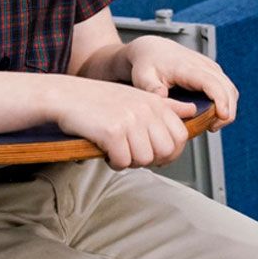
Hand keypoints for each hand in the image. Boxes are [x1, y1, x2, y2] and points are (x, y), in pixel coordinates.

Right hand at [51, 75, 197, 169]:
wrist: (66, 96)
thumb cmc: (99, 99)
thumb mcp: (136, 97)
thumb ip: (166, 107)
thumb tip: (191, 111)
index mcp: (154, 102)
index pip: (180, 136)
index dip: (169, 151)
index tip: (152, 151)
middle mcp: (145, 110)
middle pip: (166, 151)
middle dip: (150, 159)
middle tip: (131, 152)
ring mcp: (130, 120)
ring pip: (145, 160)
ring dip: (129, 161)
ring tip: (116, 149)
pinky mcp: (113, 132)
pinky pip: (123, 162)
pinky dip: (113, 162)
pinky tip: (105, 150)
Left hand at [124, 35, 237, 126]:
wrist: (152, 49)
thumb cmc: (147, 63)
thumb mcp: (143, 76)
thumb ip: (151, 88)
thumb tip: (162, 97)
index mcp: (187, 67)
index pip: (211, 82)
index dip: (221, 100)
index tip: (223, 116)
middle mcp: (203, 65)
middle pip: (227, 88)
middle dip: (227, 110)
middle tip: (214, 128)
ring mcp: (209, 68)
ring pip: (230, 89)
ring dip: (228, 108)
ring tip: (213, 125)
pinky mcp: (211, 72)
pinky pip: (226, 88)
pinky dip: (225, 102)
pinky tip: (214, 116)